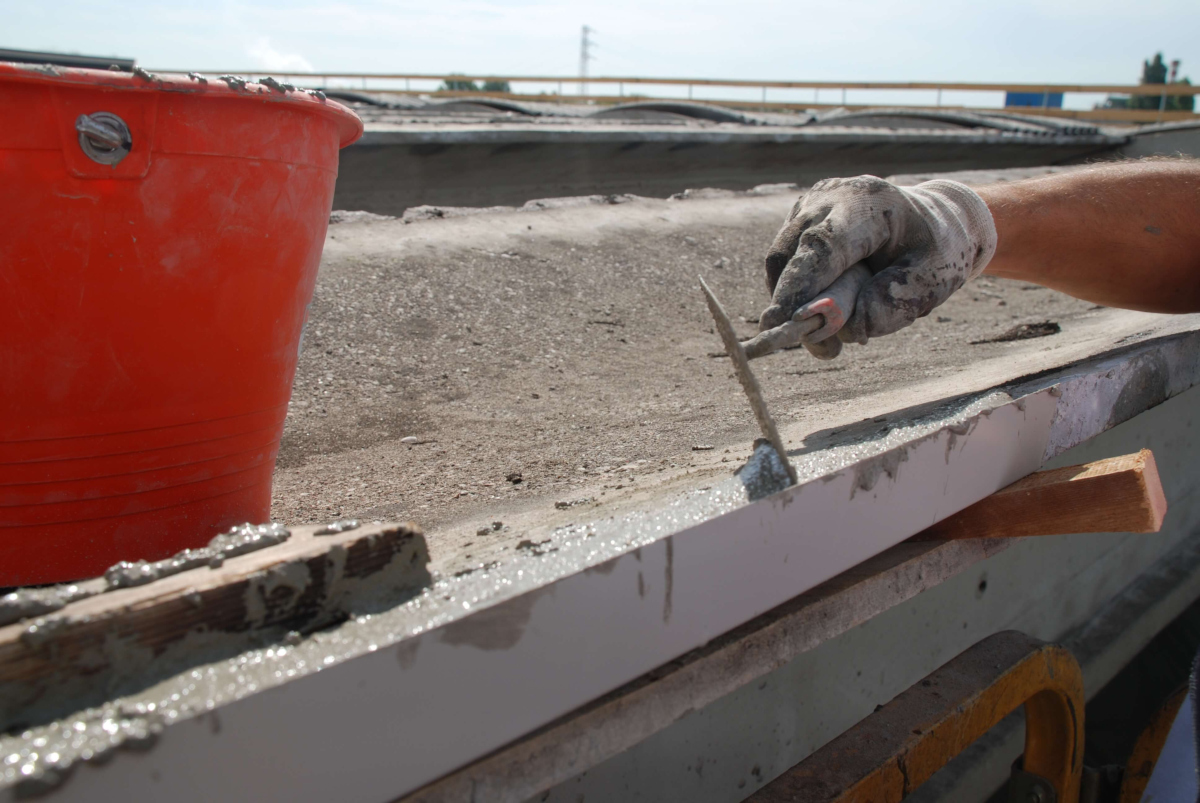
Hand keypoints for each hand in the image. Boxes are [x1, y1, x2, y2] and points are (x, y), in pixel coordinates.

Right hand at [761, 176, 997, 350]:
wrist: (930, 219)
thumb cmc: (934, 248)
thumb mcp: (936, 277)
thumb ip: (898, 302)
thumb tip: (850, 329)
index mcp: (869, 204)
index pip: (823, 245)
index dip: (800, 285)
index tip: (784, 323)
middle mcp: (830, 197)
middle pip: (790, 254)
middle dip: (792, 304)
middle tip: (825, 350)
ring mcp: (809, 207)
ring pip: (780, 263)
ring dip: (796, 304)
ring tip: (835, 340)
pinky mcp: (797, 223)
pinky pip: (785, 265)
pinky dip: (799, 295)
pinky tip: (830, 313)